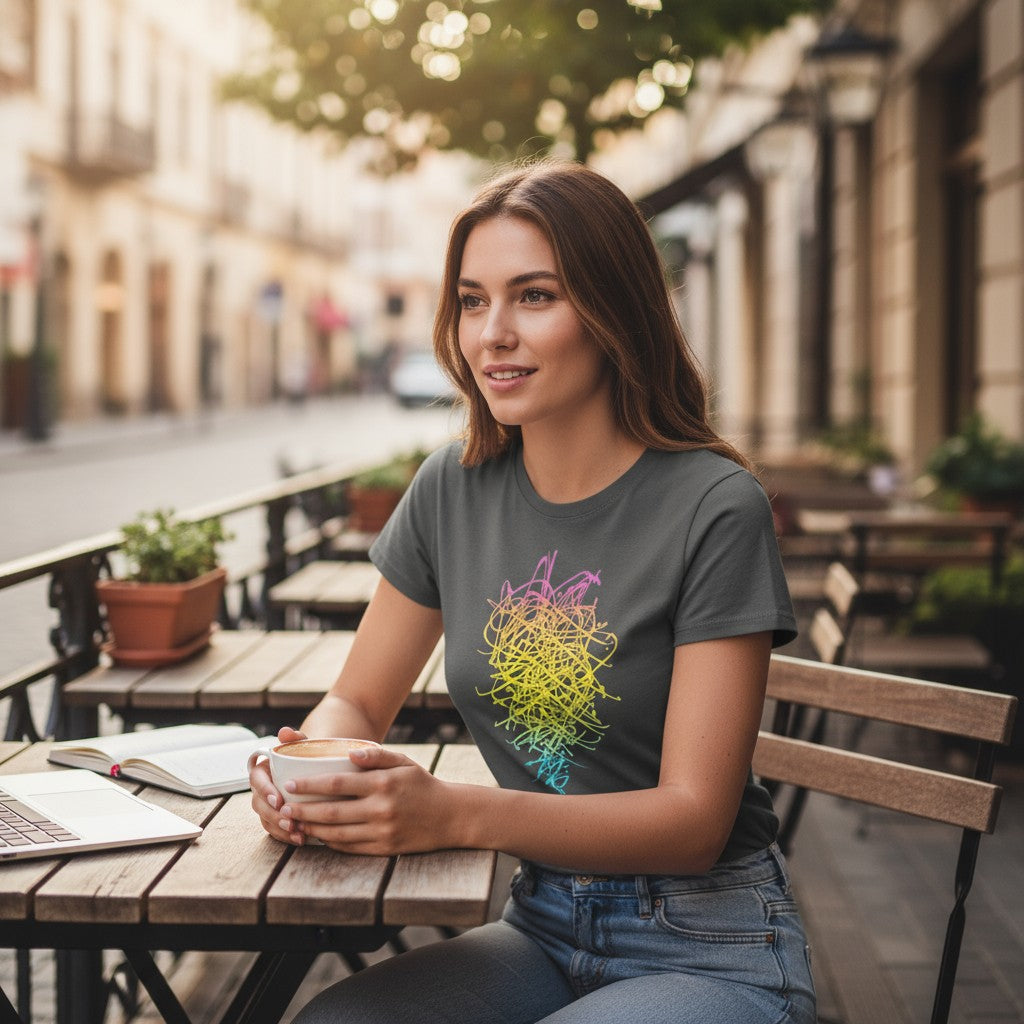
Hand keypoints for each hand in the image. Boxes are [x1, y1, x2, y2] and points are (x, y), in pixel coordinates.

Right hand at [249, 726, 306, 844]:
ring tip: (297, 834)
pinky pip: (275, 829)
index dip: (265, 791)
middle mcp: (260, 789)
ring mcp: (266, 805)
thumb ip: (294, 738)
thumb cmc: (305, 755)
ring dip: (280, 828)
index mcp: (262, 770)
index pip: (257, 781)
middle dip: (273, 815)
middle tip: (290, 821)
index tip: (278, 800)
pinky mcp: (274, 818)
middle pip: (259, 804)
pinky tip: (300, 839)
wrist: (313, 768)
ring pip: (266, 820)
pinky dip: (286, 836)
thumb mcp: (301, 744)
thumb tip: (285, 731)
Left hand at [277, 745, 450, 855]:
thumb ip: (377, 756)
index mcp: (383, 783)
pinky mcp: (385, 849)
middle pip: (331, 811)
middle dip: (303, 810)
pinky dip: (331, 842)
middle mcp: (381, 808)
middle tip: (282, 807)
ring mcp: (382, 831)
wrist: (450, 816)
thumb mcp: (404, 762)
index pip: (338, 783)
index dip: (310, 784)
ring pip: (337, 834)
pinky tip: (319, 835)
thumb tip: (351, 753)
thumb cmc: (422, 784)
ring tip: (294, 823)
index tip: (290, 784)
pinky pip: (351, 848)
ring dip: (312, 829)